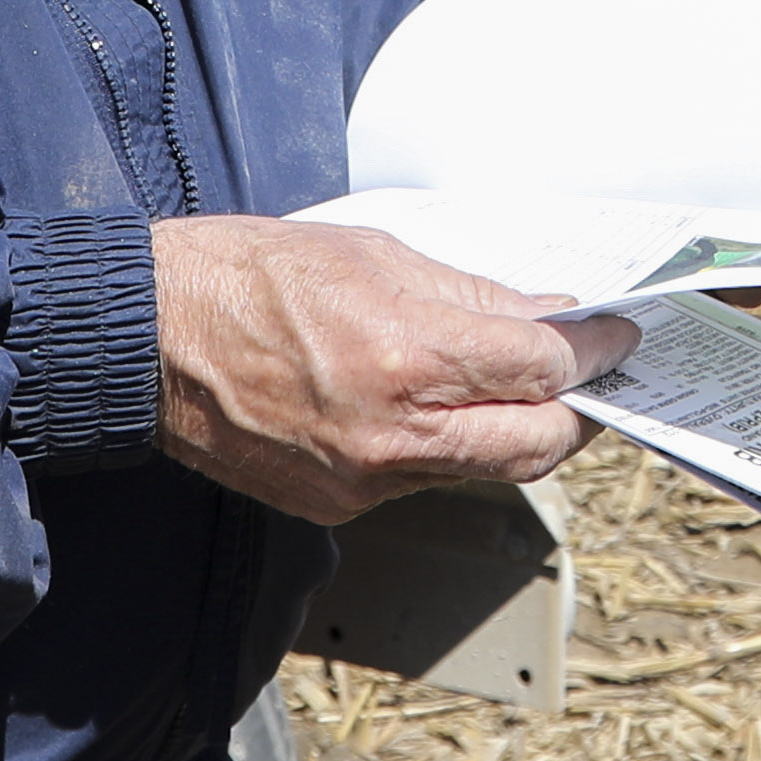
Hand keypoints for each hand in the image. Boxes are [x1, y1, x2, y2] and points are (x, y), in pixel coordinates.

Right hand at [148, 214, 593, 524]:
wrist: (147, 340)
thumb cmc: (247, 277)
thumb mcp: (373, 254)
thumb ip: (469, 296)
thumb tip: (542, 317)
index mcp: (402, 355)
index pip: (539, 371)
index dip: (592, 351)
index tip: (614, 335)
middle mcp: (389, 434)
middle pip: (535, 446)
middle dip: (575, 411)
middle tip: (589, 377)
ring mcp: (363, 481)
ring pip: (482, 470)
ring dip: (512, 430)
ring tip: (514, 386)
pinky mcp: (337, 506)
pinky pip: (423, 482)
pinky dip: (446, 447)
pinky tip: (437, 410)